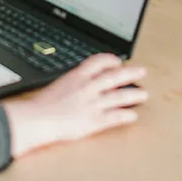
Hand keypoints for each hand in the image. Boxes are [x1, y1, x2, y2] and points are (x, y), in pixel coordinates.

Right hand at [3, 54, 146, 157]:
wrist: (37, 119)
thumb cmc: (41, 105)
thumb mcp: (57, 85)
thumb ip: (71, 83)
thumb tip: (77, 82)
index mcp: (77, 76)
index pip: (98, 61)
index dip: (110, 60)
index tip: (117, 61)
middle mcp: (88, 87)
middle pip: (114, 77)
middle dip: (130, 73)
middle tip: (142, 72)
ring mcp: (93, 104)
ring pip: (119, 96)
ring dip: (133, 95)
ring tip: (143, 94)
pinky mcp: (94, 120)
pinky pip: (114, 117)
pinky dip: (125, 116)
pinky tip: (133, 115)